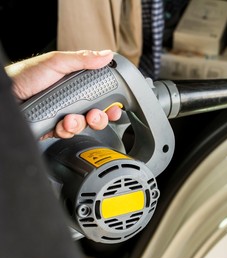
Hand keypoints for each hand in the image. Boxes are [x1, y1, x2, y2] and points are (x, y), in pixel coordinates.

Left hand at [5, 50, 122, 138]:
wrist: (7, 96)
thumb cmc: (26, 75)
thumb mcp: (57, 63)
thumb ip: (83, 60)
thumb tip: (106, 55)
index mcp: (76, 84)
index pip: (100, 94)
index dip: (111, 103)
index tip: (116, 108)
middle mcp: (72, 100)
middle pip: (97, 114)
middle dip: (99, 117)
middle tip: (94, 115)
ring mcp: (64, 115)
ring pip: (84, 126)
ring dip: (79, 124)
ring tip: (69, 119)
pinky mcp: (54, 127)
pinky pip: (69, 133)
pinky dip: (66, 130)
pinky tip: (60, 124)